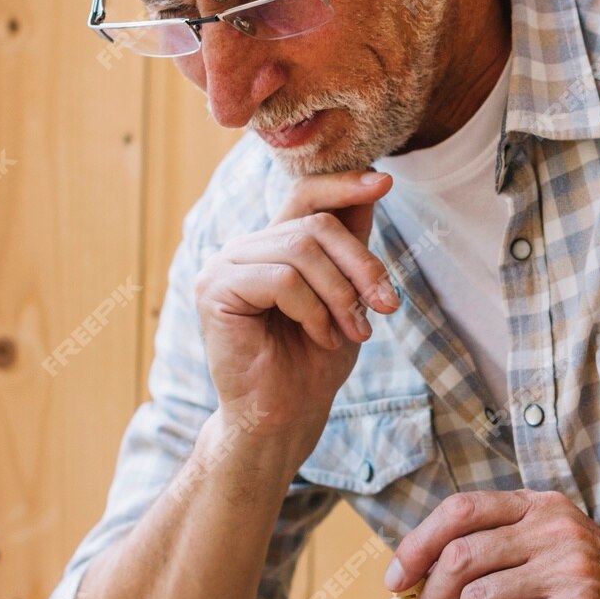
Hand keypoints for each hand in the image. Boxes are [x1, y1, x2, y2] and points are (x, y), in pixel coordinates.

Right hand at [193, 170, 401, 451]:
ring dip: (340, 294)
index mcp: (272, 244)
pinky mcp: (214, 290)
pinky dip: (313, 310)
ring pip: (300, 248)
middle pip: (315, 224)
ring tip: (352, 331)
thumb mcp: (346, 294)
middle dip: (361, 264)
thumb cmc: (313, 361)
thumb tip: (375, 182)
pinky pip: (281, 279)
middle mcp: (245, 248)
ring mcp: (224, 266)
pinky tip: (320, 336)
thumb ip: (351, 245)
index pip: (305, 193)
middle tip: (385, 306)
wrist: (285, 417)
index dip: (343, 183)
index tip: (385, 181)